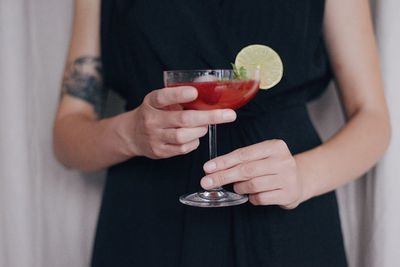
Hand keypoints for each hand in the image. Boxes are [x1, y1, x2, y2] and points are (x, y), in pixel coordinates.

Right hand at [117, 86, 236, 158]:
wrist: (132, 134)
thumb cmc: (154, 112)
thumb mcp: (160, 100)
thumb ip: (179, 95)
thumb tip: (210, 89)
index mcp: (151, 102)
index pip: (163, 97)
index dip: (179, 95)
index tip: (194, 92)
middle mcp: (151, 120)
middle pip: (182, 119)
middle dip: (208, 117)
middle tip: (228, 115)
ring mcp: (154, 137)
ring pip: (183, 136)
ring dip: (201, 130)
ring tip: (205, 125)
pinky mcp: (159, 151)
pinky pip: (183, 149)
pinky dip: (194, 141)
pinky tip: (194, 135)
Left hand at [200, 140, 304, 208]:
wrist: (299, 180)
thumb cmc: (272, 167)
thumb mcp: (261, 156)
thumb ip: (241, 160)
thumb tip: (213, 169)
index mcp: (275, 146)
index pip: (243, 154)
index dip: (223, 161)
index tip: (207, 168)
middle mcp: (283, 160)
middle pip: (246, 170)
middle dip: (223, 176)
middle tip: (207, 182)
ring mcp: (288, 178)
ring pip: (253, 185)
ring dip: (240, 188)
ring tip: (239, 187)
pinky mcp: (288, 194)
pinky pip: (261, 198)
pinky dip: (252, 198)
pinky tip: (253, 194)